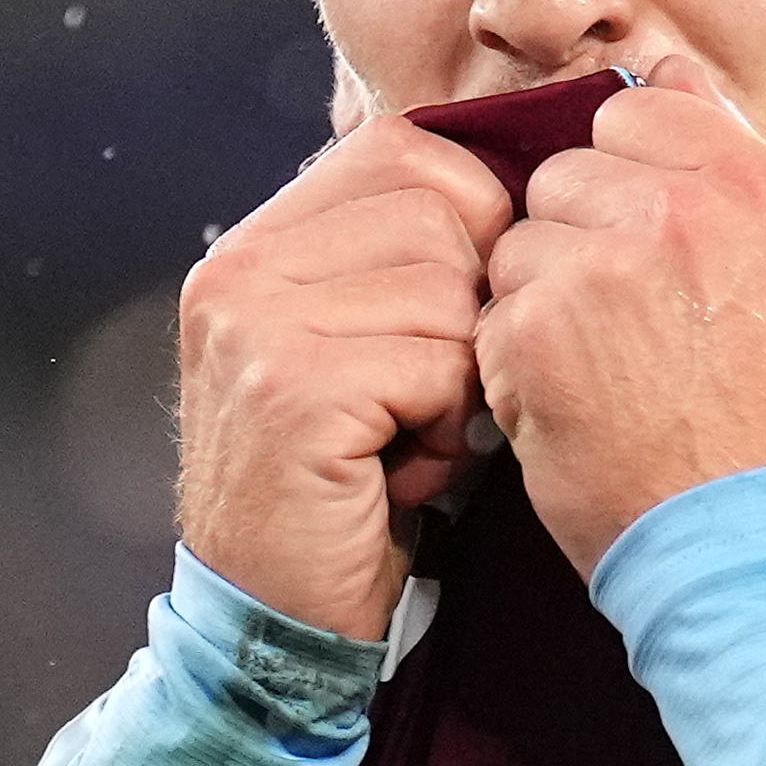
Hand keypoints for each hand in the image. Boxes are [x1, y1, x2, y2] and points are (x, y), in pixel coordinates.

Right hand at [170, 113, 510, 643]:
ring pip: (448, 290)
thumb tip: (523, 178)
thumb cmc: (348, 485)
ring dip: (460, 380)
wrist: (275, 617)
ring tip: (408, 439)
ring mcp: (255, 324)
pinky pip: (436, 364)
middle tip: (426, 395)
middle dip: (469, 311)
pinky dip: (445, 431)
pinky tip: (401, 472)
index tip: (462, 310)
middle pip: (440, 210)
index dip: (472, 219)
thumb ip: (402, 261)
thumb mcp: (362, 347)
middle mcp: (241, 267)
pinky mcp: (291, 389)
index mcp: (257, 242)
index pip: (404, 148)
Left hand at [472, 67, 765, 576]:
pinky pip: (491, 312)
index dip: (626, 179)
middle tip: (626, 325)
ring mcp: (605, 265)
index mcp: (755, 186)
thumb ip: (737, 162)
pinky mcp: (537, 328)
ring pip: (521, 242)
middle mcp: (683, 209)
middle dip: (579, 240)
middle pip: (568, 174)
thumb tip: (670, 72)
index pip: (640, 110)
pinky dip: (514, 365)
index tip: (644, 245)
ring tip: (600, 370)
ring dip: (541, 302)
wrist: (742, 537)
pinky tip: (569, 405)